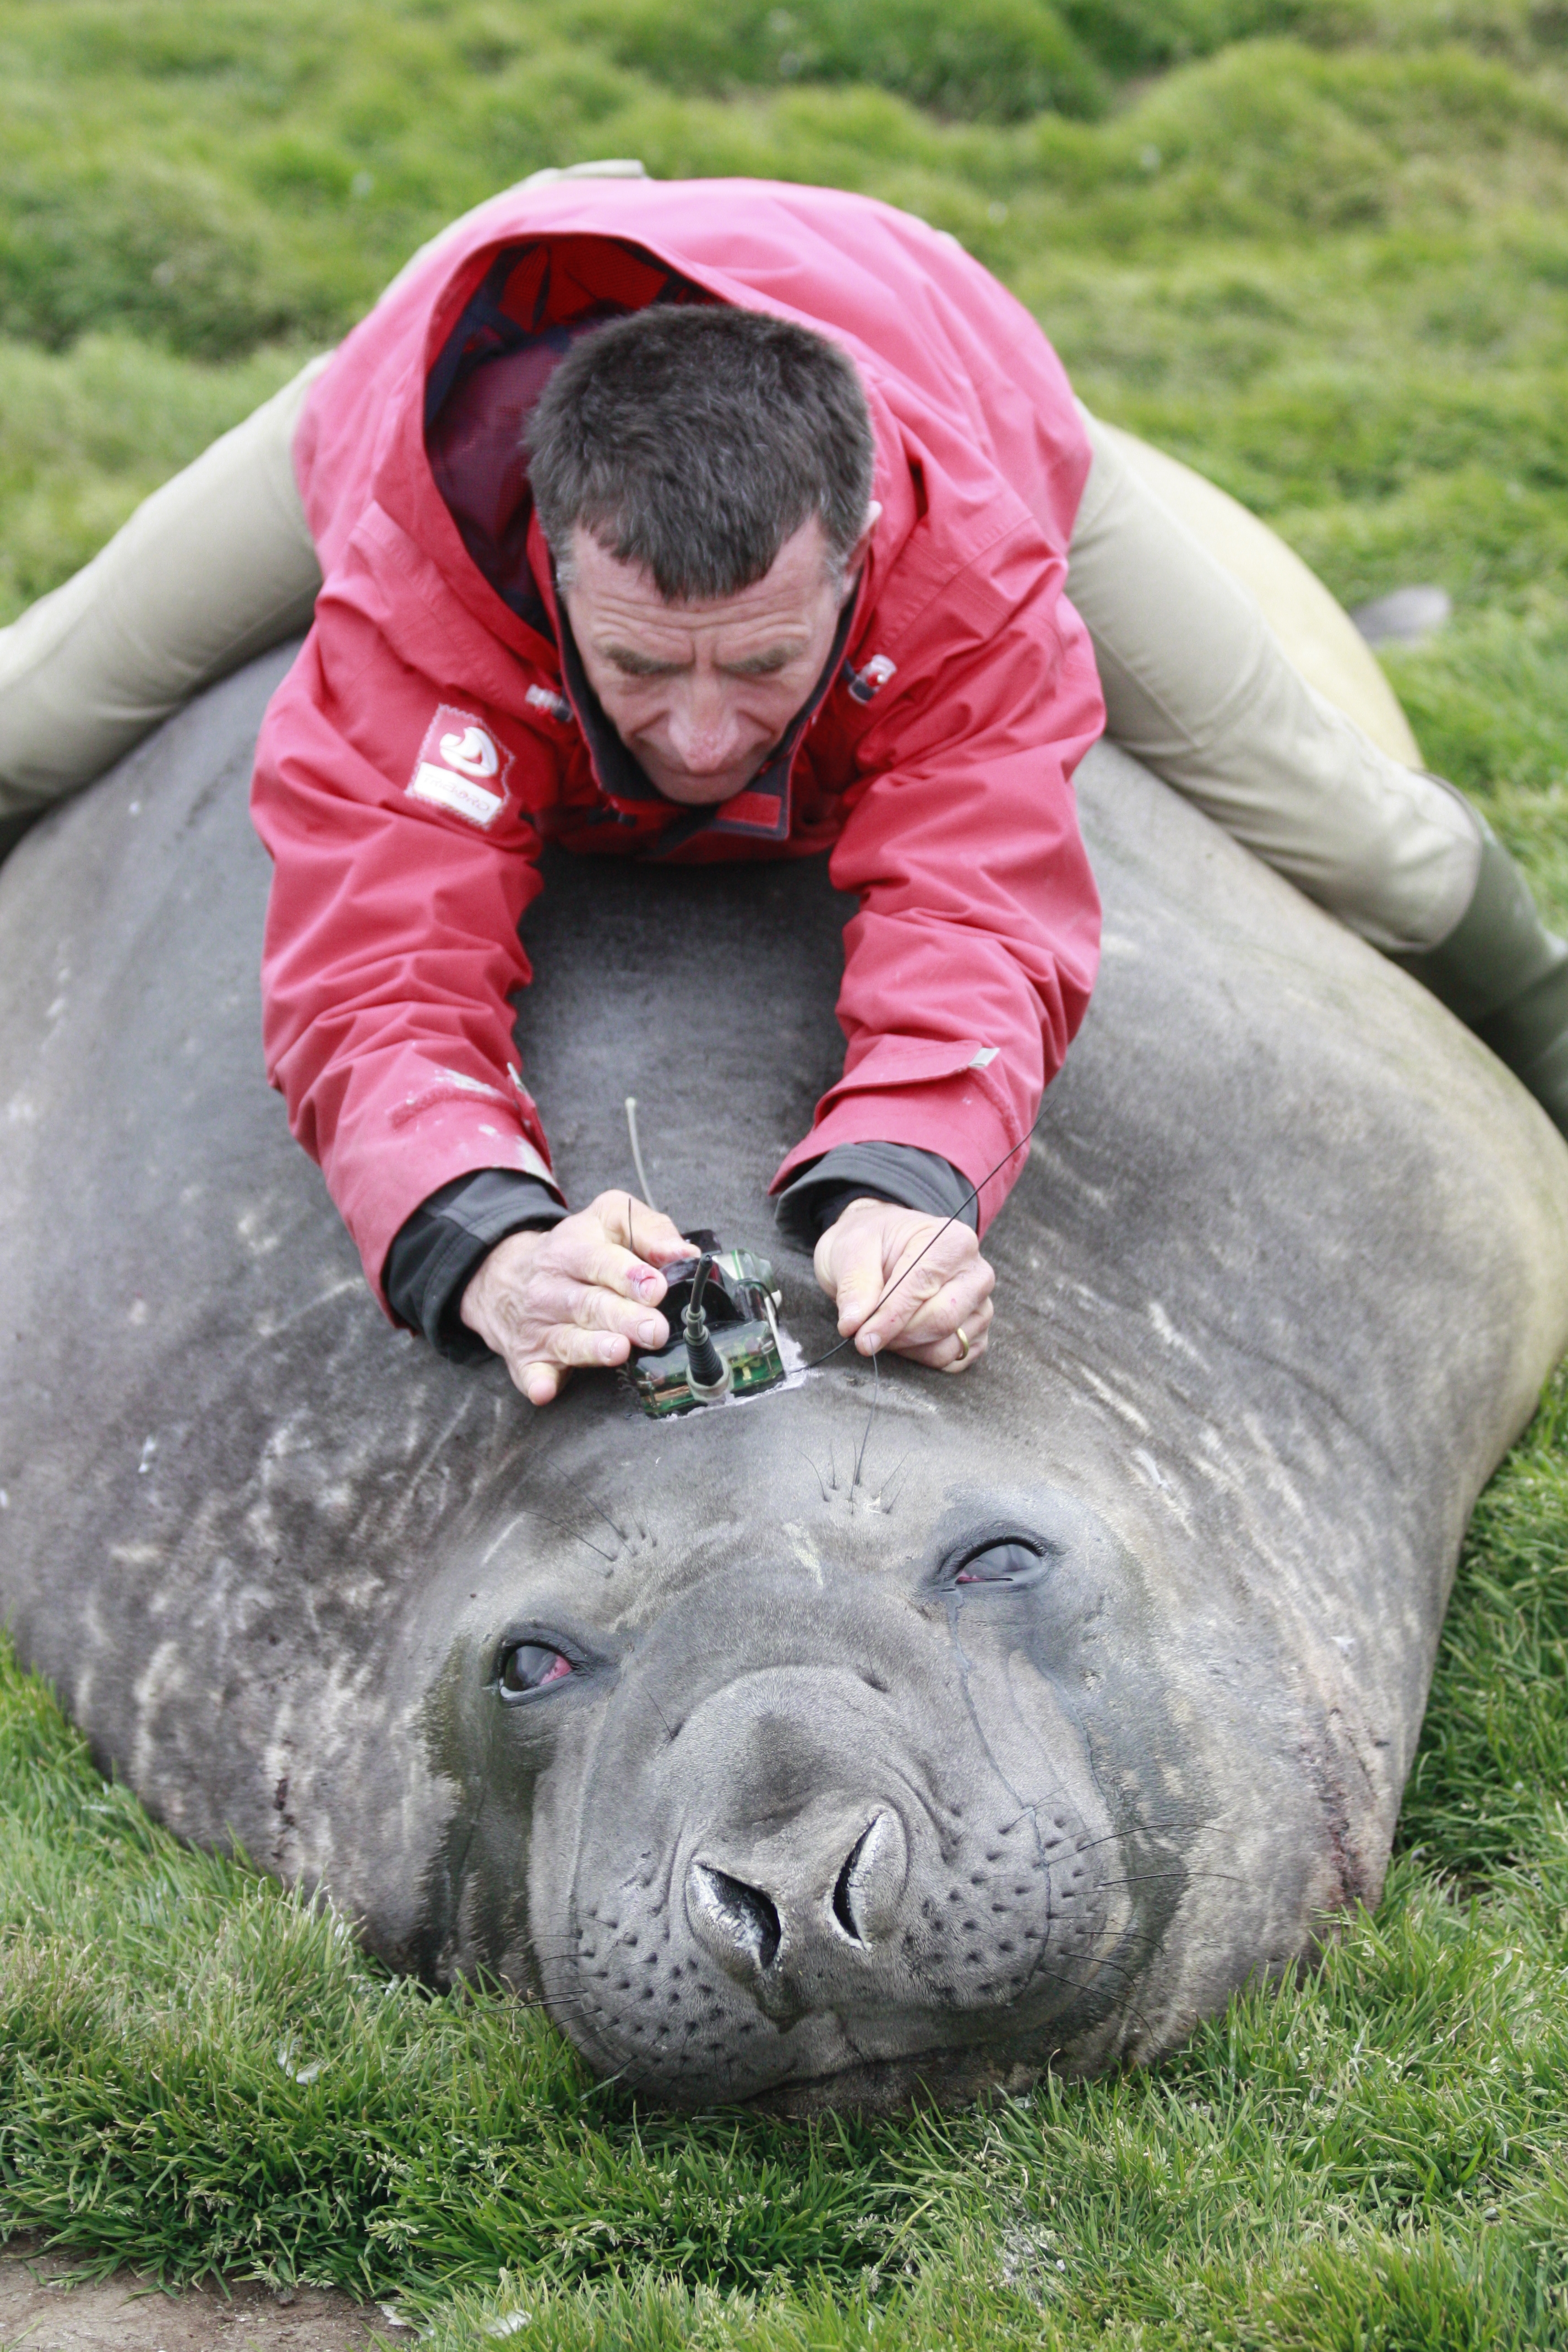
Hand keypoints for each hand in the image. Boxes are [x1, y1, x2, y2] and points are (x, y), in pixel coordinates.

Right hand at [461, 1191, 692, 1405]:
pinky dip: (537, 1382)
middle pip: (590, 1305)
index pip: (600, 1261)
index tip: (655, 1288)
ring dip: (592, 1348)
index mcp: (573, 1250)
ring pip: (568, 1339)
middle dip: (624, 1318)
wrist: (505, 1274)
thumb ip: (649, 1230)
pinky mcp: (528, 1357)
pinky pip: (531, 1372)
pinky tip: (543, 1390)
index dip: (628, 1275)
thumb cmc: (574, 1248)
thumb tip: (685, 1256)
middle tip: (655, 1329)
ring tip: (619, 1350)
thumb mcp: (608, 1219)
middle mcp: (553, 1288)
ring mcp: (539, 1325)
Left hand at [814, 1197, 993, 1371]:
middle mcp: (976, 1274)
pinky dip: (919, 1358)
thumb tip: (854, 1323)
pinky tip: (901, 1338)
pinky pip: (950, 1361)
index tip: (861, 1337)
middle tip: (865, 1334)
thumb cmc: (872, 1245)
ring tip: (882, 1330)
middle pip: (942, 1320)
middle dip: (897, 1335)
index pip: (923, 1285)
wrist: (882, 1250)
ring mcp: (981, 1307)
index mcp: (952, 1241)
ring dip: (906, 1348)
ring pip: (946, 1347)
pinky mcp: (976, 1335)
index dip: (890, 1317)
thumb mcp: (853, 1249)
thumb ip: (855, 1284)